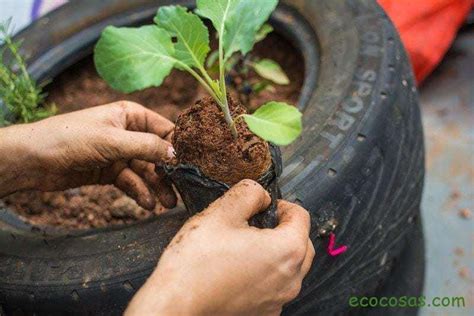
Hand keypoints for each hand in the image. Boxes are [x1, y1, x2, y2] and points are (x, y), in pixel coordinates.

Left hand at [0, 101, 176, 209]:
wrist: (34, 160)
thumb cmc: (71, 139)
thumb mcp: (113, 141)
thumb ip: (146, 147)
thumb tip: (176, 154)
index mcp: (131, 116)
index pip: (164, 130)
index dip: (179, 147)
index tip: (194, 165)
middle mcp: (128, 133)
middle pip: (157, 154)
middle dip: (169, 172)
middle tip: (182, 191)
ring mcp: (119, 153)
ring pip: (146, 171)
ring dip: (157, 186)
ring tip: (167, 204)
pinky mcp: (110, 171)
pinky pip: (131, 182)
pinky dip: (139, 192)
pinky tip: (147, 204)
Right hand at [126, 180, 314, 315]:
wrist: (175, 305)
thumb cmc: (195, 263)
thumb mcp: (221, 212)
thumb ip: (249, 193)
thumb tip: (262, 196)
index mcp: (287, 250)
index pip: (301, 216)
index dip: (282, 205)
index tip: (263, 206)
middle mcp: (291, 279)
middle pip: (302, 243)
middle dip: (284, 229)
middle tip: (257, 223)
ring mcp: (279, 301)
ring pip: (291, 267)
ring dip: (277, 252)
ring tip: (246, 246)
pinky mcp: (265, 313)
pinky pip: (276, 287)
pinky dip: (267, 275)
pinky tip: (240, 269)